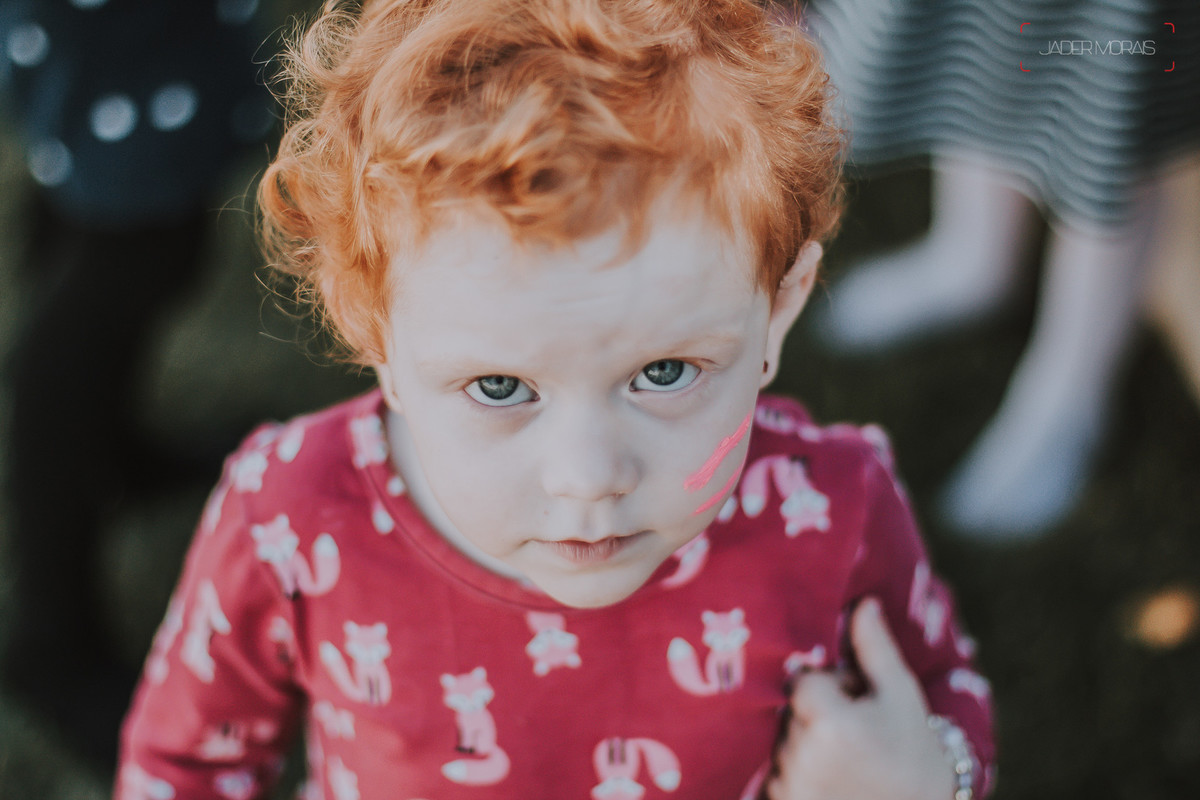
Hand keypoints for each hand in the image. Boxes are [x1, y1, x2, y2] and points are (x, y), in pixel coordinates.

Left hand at [766, 598, 956, 799]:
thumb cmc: (914, 755)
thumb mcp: (900, 697)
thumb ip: (874, 649)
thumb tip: (862, 603)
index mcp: (830, 725)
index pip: (802, 681)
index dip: (828, 687)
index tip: (855, 704)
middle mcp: (800, 755)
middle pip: (791, 710)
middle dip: (817, 714)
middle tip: (856, 733)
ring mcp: (788, 785)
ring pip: (783, 741)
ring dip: (806, 744)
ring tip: (847, 761)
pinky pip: (774, 774)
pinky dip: (797, 774)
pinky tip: (831, 783)